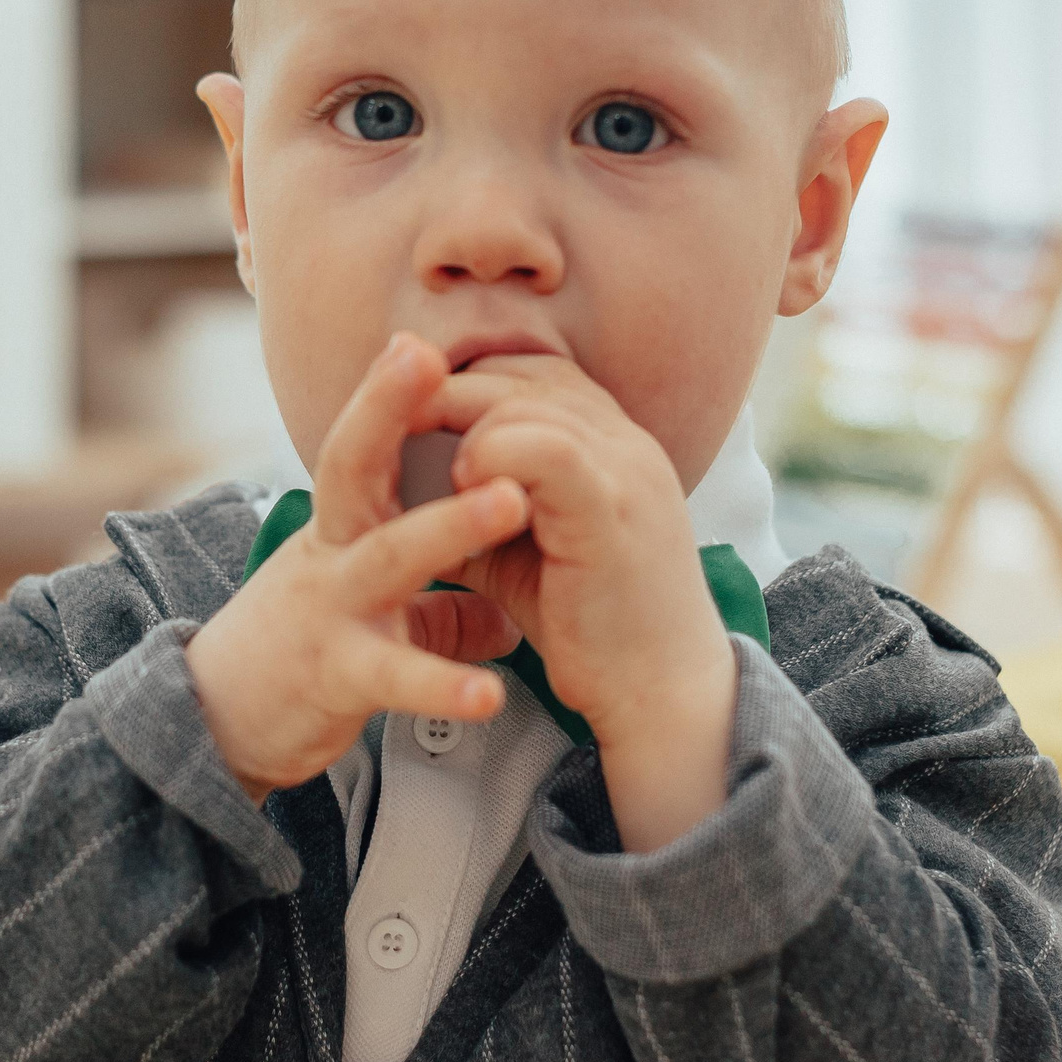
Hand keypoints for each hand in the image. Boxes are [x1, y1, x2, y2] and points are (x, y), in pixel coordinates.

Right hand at [185, 334, 529, 800]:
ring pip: (387, 557)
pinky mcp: (333, 674)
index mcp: (340, 528)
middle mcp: (329, 554)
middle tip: (434, 358)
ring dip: (450, 524)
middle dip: (386, 407)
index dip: (388, 393)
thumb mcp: (367, 615)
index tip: (423, 341)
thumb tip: (507, 618)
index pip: (362, 445)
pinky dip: (442, 684)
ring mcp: (328, 609)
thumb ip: (440, 611)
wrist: (215, 728)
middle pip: (350, 466)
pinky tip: (490, 694)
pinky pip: (392, 675)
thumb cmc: (299, 655)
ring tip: (512, 502)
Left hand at [431, 355, 738, 847]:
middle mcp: (626, 441)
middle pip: (523, 372)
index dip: (471, 381)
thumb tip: (411, 479)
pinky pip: (542, 449)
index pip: (535, 369)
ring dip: (469, 431)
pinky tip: (468, 495)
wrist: (662, 693)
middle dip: (450, 392)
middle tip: (399, 429)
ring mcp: (625, 470)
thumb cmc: (593, 623)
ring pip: (525, 400)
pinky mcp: (610, 511)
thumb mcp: (527, 545)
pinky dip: (491, 459)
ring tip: (448, 482)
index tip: (415, 414)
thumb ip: (483, 500)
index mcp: (614, 442)